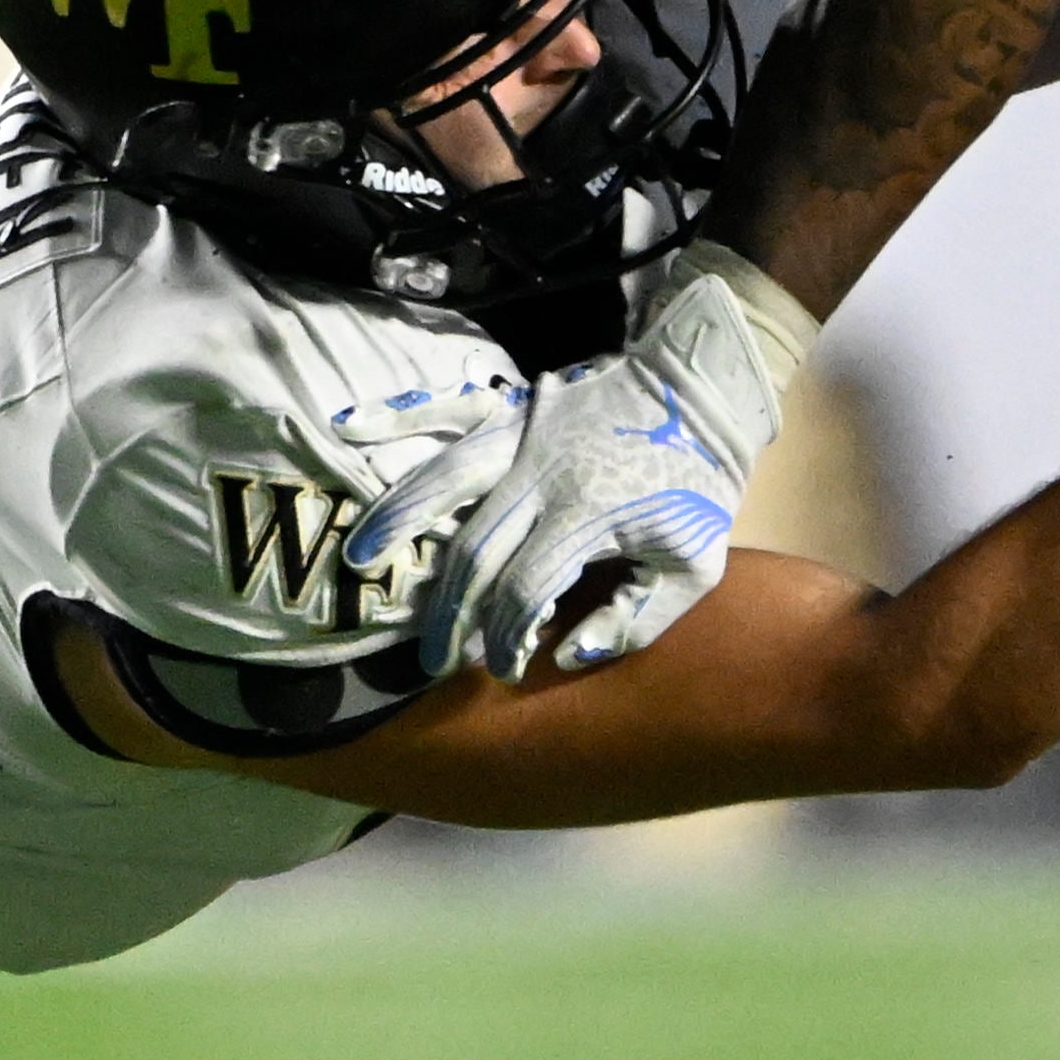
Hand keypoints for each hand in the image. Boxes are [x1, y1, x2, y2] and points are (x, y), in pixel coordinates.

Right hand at [370, 238, 822, 684]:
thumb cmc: (700, 484)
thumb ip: (635, 619)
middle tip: (429, 657)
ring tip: (360, 559)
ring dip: (398, 521)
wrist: (707, 389)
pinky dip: (399, 416)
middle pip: (474, 551)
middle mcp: (542, 476)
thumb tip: (568, 655)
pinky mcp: (517, 406)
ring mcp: (523, 434)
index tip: (503, 669)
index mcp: (586, 517)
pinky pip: (449, 410)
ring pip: (444, 481)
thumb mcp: (693, 565)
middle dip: (446, 612)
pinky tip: (352, 427)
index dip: (505, 639)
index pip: (523, 592)